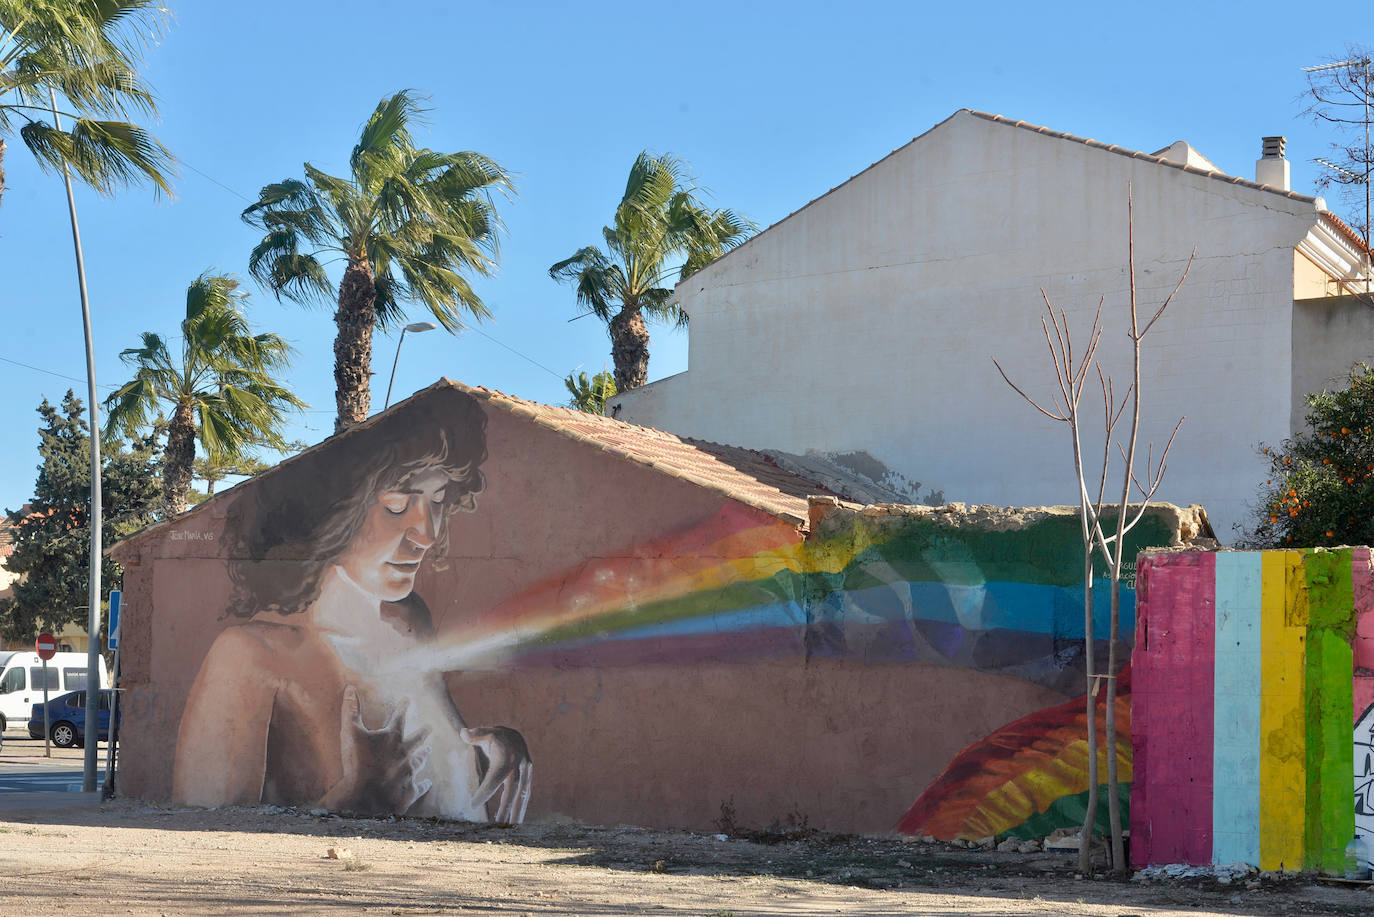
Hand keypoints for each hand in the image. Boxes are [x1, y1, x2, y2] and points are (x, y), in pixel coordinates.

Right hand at [322, 685, 431, 814]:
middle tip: (430, 727)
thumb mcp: (350, 733)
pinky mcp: (410, 790)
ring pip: (420, 760)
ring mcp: (409, 771)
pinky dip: (424, 784)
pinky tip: (427, 783)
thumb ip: (351, 710)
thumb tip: (350, 688)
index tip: (408, 699)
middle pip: (417, 739)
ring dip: (424, 754)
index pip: (399, 717)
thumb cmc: (357, 763)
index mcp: (392, 737)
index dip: (402, 707)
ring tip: (428, 750)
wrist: (366, 796)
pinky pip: (420, 785)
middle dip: (423, 732)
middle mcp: (405, 752)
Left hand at [461, 726, 531, 823]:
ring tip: (510, 828)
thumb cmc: (494, 737)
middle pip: (512, 788)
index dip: (486, 790)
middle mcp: (519, 764)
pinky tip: (515, 822)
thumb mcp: (485, 733)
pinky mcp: (528, 778)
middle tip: (497, 824)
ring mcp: (526, 771)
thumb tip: (463, 733)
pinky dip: (521, 808)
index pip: (495, 776)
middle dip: (506, 806)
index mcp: (506, 755)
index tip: (473, 804)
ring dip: (518, 811)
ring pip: (523, 793)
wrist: (515, 736)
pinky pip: (526, 794)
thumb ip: (475, 734)